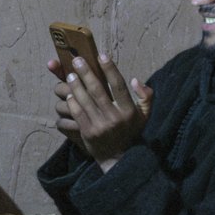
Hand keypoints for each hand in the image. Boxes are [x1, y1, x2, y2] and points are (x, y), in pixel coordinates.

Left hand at [51, 52, 151, 166]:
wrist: (119, 159)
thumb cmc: (131, 133)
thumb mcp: (145, 116)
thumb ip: (145, 97)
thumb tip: (135, 80)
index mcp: (129, 111)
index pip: (118, 85)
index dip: (110, 69)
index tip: (102, 55)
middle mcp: (115, 117)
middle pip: (97, 90)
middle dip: (86, 73)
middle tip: (78, 60)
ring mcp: (100, 126)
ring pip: (85, 100)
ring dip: (76, 85)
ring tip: (70, 75)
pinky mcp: (88, 133)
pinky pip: (77, 113)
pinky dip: (72, 102)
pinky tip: (69, 94)